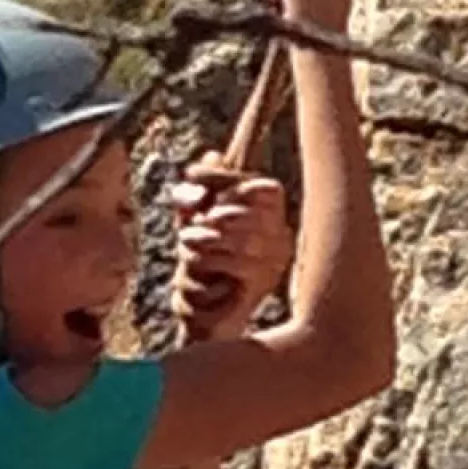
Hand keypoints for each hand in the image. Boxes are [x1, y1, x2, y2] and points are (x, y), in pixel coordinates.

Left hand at [171, 155, 291, 341]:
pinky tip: (193, 262)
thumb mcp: (192, 217)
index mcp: (272, 217)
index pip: (267, 188)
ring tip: (186, 242)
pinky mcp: (261, 286)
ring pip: (245, 237)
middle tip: (193, 219)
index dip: (228, 177)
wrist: (201, 312)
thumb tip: (213, 156)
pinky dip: (209, 259)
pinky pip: (239, 263)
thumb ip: (200, 189)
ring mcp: (275, 263)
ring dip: (207, 236)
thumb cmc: (200, 260)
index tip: (191, 174)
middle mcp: (281, 237)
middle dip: (215, 209)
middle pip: (255, 210)